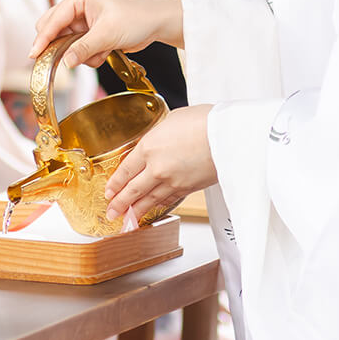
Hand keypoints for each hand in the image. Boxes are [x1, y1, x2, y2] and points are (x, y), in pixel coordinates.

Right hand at [30, 0, 183, 68]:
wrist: (158, 21)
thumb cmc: (137, 18)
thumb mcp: (108, 35)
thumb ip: (83, 49)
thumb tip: (64, 63)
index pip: (53, 19)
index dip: (43, 39)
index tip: (33, 55)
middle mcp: (78, 3)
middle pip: (54, 29)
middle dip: (64, 47)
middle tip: (70, 58)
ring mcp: (84, 17)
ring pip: (67, 42)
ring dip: (82, 52)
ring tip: (102, 51)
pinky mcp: (91, 29)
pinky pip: (79, 47)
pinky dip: (90, 54)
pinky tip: (107, 50)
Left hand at [105, 105, 217, 223]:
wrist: (229, 135)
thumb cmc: (204, 121)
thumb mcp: (172, 120)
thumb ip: (159, 134)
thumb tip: (157, 139)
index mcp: (149, 147)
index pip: (125, 170)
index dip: (115, 183)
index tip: (109, 191)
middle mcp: (157, 167)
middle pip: (132, 190)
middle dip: (120, 203)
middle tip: (111, 212)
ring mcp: (172, 181)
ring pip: (148, 200)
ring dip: (135, 211)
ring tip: (127, 219)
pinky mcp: (188, 188)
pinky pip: (168, 200)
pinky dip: (158, 207)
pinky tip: (152, 210)